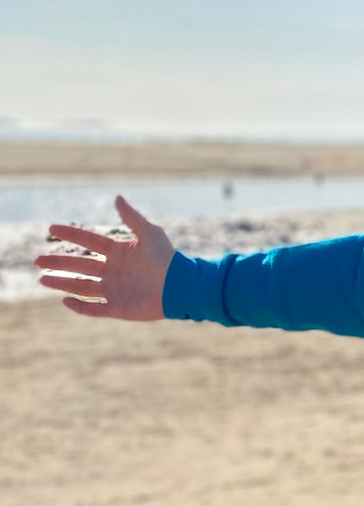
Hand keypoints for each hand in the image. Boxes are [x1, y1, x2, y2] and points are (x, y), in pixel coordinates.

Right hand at [34, 196, 174, 319]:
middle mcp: (114, 270)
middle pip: (80, 265)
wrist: (182, 286)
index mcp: (120, 252)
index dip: (70, 234)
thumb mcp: (149, 234)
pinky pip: (95, 307)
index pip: (89, 241)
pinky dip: (80, 305)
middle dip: (59, 262)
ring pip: (82, 286)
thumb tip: (117, 197)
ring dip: (62, 283)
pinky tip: (65, 300)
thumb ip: (132, 217)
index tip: (51, 228)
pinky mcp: (119, 308)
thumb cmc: (169, 259)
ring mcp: (115, 289)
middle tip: (38, 260)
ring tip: (42, 279)